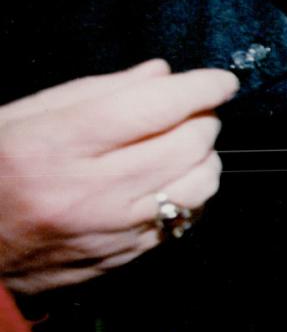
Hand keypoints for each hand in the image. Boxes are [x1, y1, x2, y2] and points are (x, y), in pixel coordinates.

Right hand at [0, 60, 238, 295]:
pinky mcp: (125, 257)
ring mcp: (112, 230)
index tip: (221, 80)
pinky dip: (192, 192)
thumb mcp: (20, 118)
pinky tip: (172, 179)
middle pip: (186, 145)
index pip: (151, 108)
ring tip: (187, 142)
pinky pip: (185, 219)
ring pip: (199, 185)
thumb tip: (161, 74)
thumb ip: (95, 91)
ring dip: (206, 156)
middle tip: (195, 108)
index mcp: (55, 146)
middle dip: (204, 118)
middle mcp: (88, 192)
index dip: (198, 88)